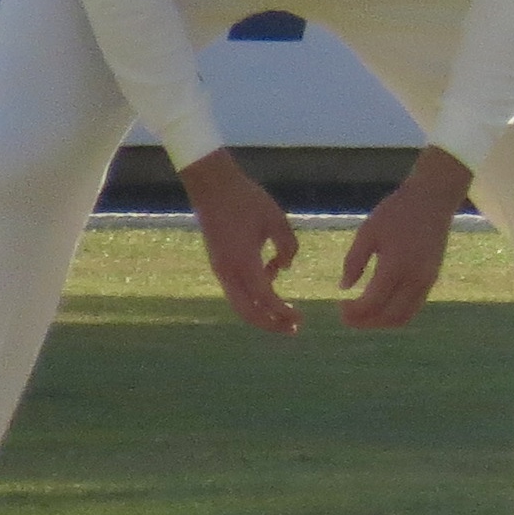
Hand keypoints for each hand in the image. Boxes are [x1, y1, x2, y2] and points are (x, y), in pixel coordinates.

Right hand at [183, 148, 302, 333]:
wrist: (212, 185)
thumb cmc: (247, 199)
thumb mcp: (276, 220)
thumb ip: (287, 246)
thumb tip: (284, 268)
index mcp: (243, 261)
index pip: (265, 298)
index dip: (282, 312)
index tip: (301, 319)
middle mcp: (227, 270)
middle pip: (247, 311)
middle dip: (270, 324)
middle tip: (293, 329)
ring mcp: (219, 268)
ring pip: (238, 303)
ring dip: (261, 312)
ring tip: (285, 314)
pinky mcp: (217, 262)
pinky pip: (235, 289)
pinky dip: (252, 294)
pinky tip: (272, 278)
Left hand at [339, 147, 472, 326]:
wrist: (433, 200)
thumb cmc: (396, 211)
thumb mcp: (368, 231)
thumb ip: (354, 261)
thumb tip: (344, 288)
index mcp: (396, 264)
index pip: (373, 302)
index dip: (353, 311)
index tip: (339, 305)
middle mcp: (415, 278)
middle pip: (388, 317)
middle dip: (365, 322)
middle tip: (346, 315)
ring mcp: (426, 281)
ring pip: (403, 317)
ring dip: (380, 321)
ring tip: (362, 313)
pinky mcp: (432, 279)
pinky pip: (412, 308)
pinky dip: (394, 313)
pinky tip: (379, 303)